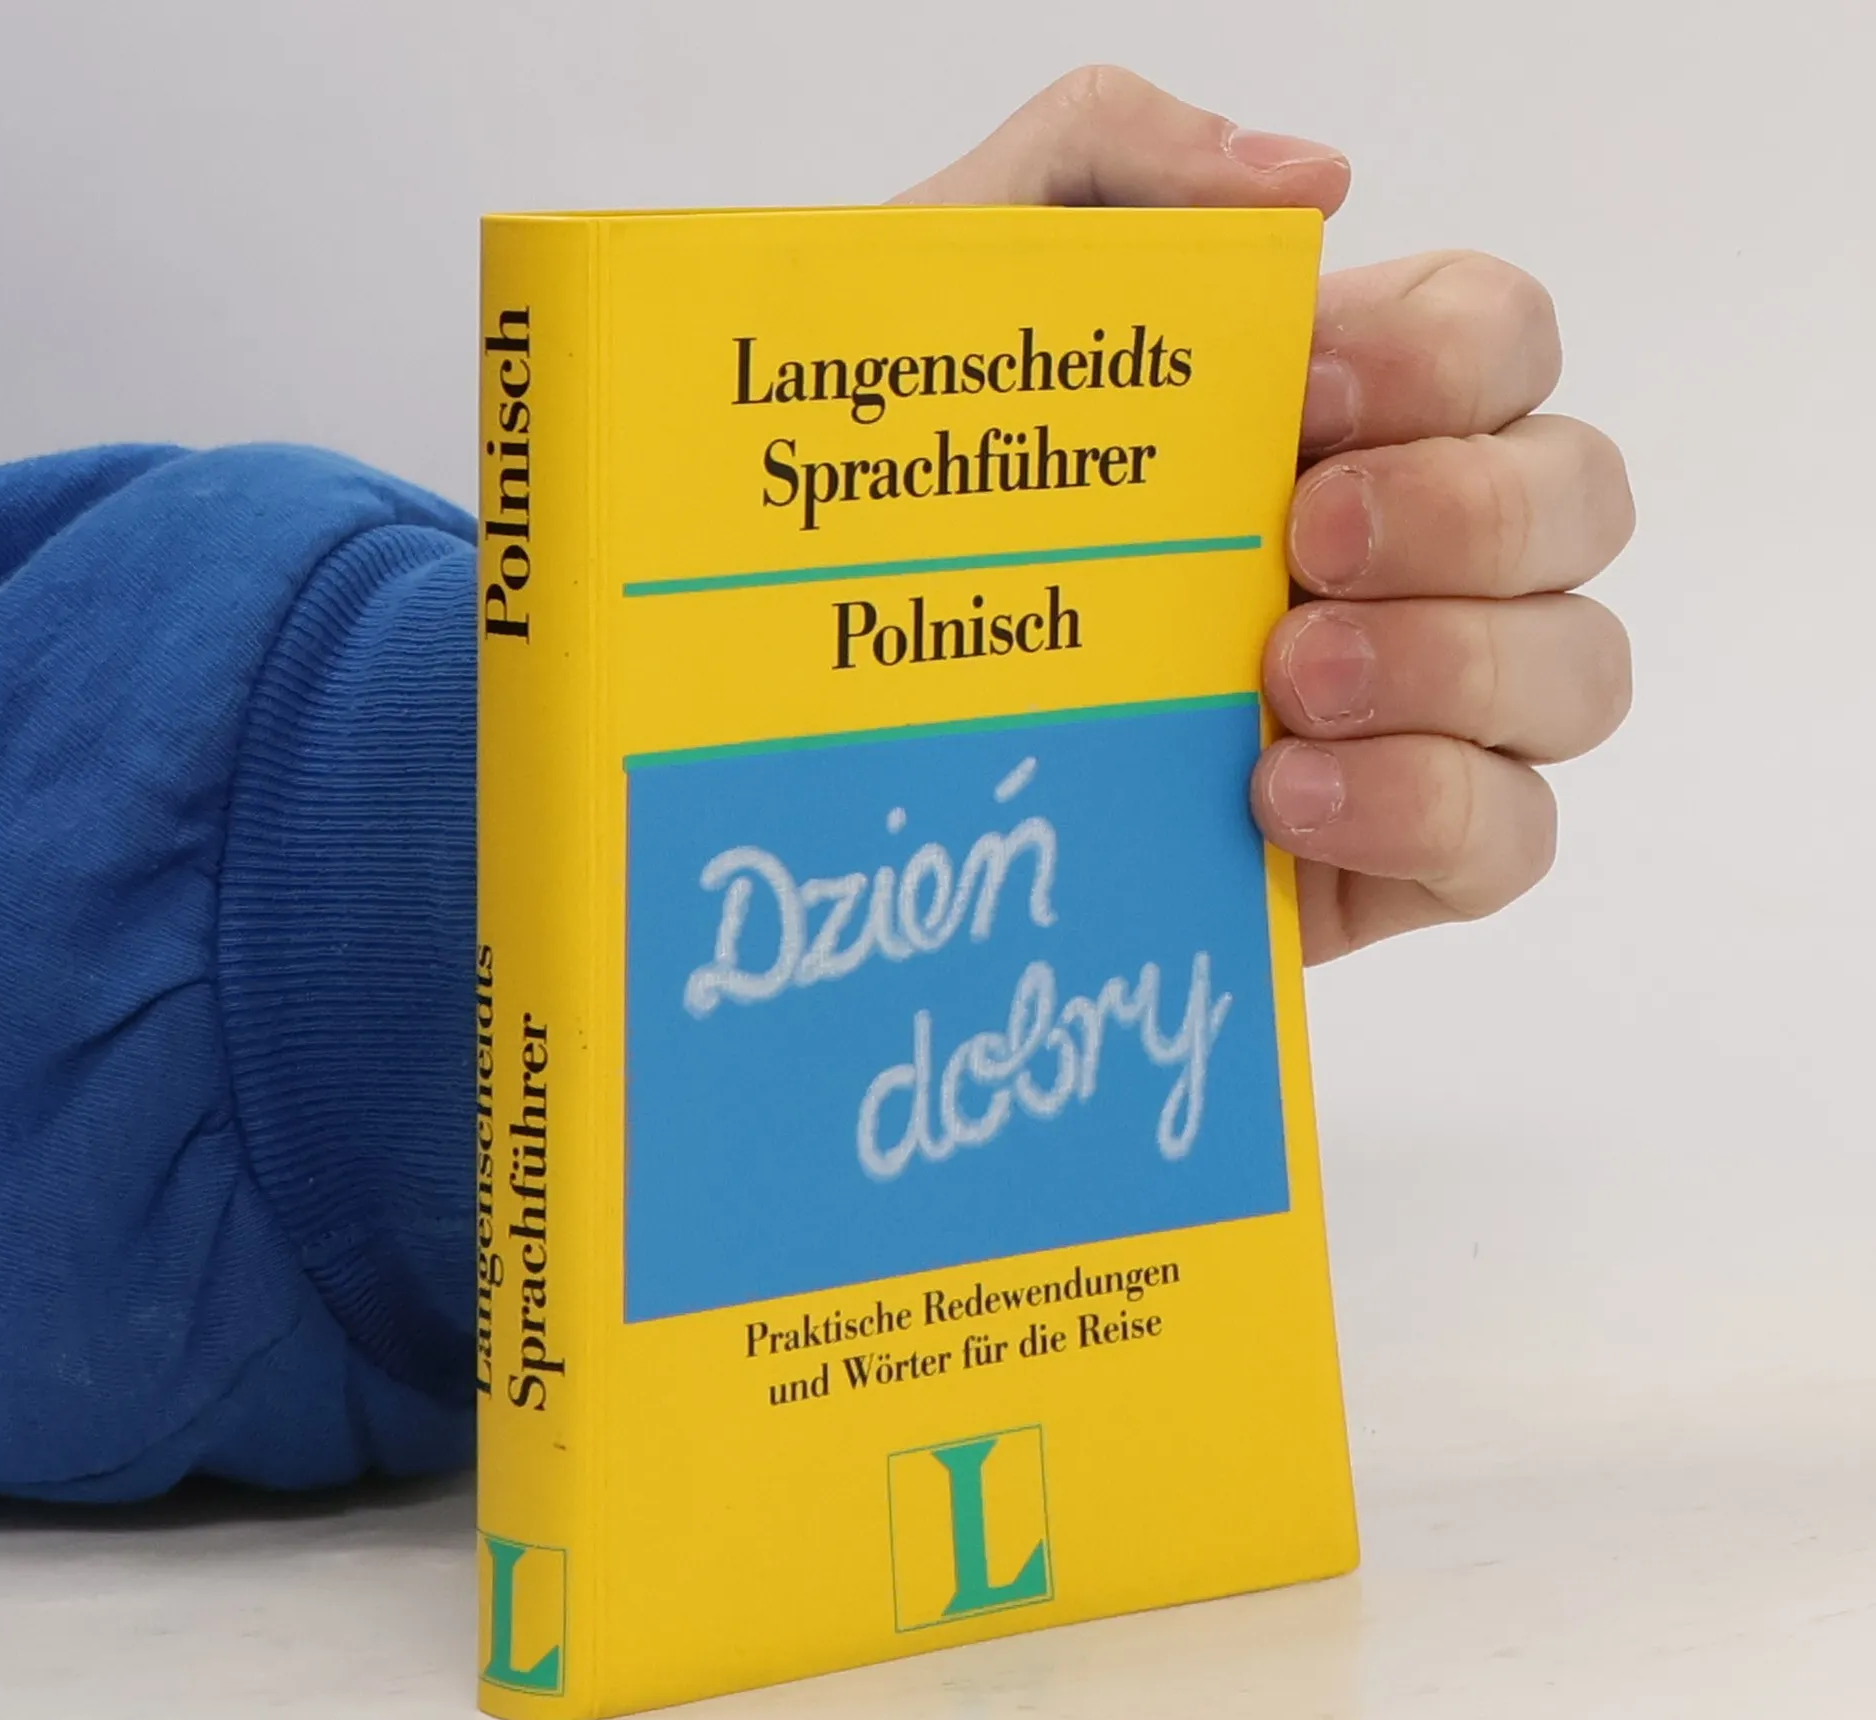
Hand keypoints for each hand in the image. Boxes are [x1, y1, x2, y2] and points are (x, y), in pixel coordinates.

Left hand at [896, 68, 1633, 962]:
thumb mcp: (957, 296)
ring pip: (1580, 670)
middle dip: (1465, 513)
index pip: (1503, 339)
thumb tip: (1312, 181)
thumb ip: (1104, 159)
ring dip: (1452, 664)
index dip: (1445, 357)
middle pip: (1579, 495)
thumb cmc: (916, 505)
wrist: (845, 718)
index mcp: (1343, 411)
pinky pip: (1512, 839)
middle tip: (1299, 545)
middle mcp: (1417, 551)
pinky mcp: (1400, 855)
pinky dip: (1428, 810)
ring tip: (1280, 687)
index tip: (1298, 396)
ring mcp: (1425, 709)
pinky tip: (1283, 803)